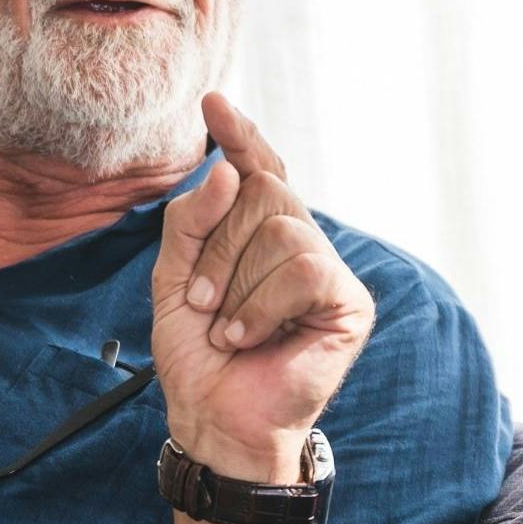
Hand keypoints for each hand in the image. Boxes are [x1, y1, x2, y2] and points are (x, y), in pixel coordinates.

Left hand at [148, 92, 373, 483]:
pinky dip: (262, 304)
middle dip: (218, 246)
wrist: (215, 419)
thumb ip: (191, 221)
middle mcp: (299, 242)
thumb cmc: (197, 354)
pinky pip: (304, 269)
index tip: (213, 104)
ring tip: (227, 328)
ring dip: (237, 283)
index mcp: (259, 232)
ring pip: (282, 229)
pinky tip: (248, 337)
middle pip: (262, 192)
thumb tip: (228, 170)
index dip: (241, 136)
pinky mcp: (349, 304)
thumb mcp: (173, 278)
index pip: (257, 169)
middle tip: (202, 301)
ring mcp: (327, 270)